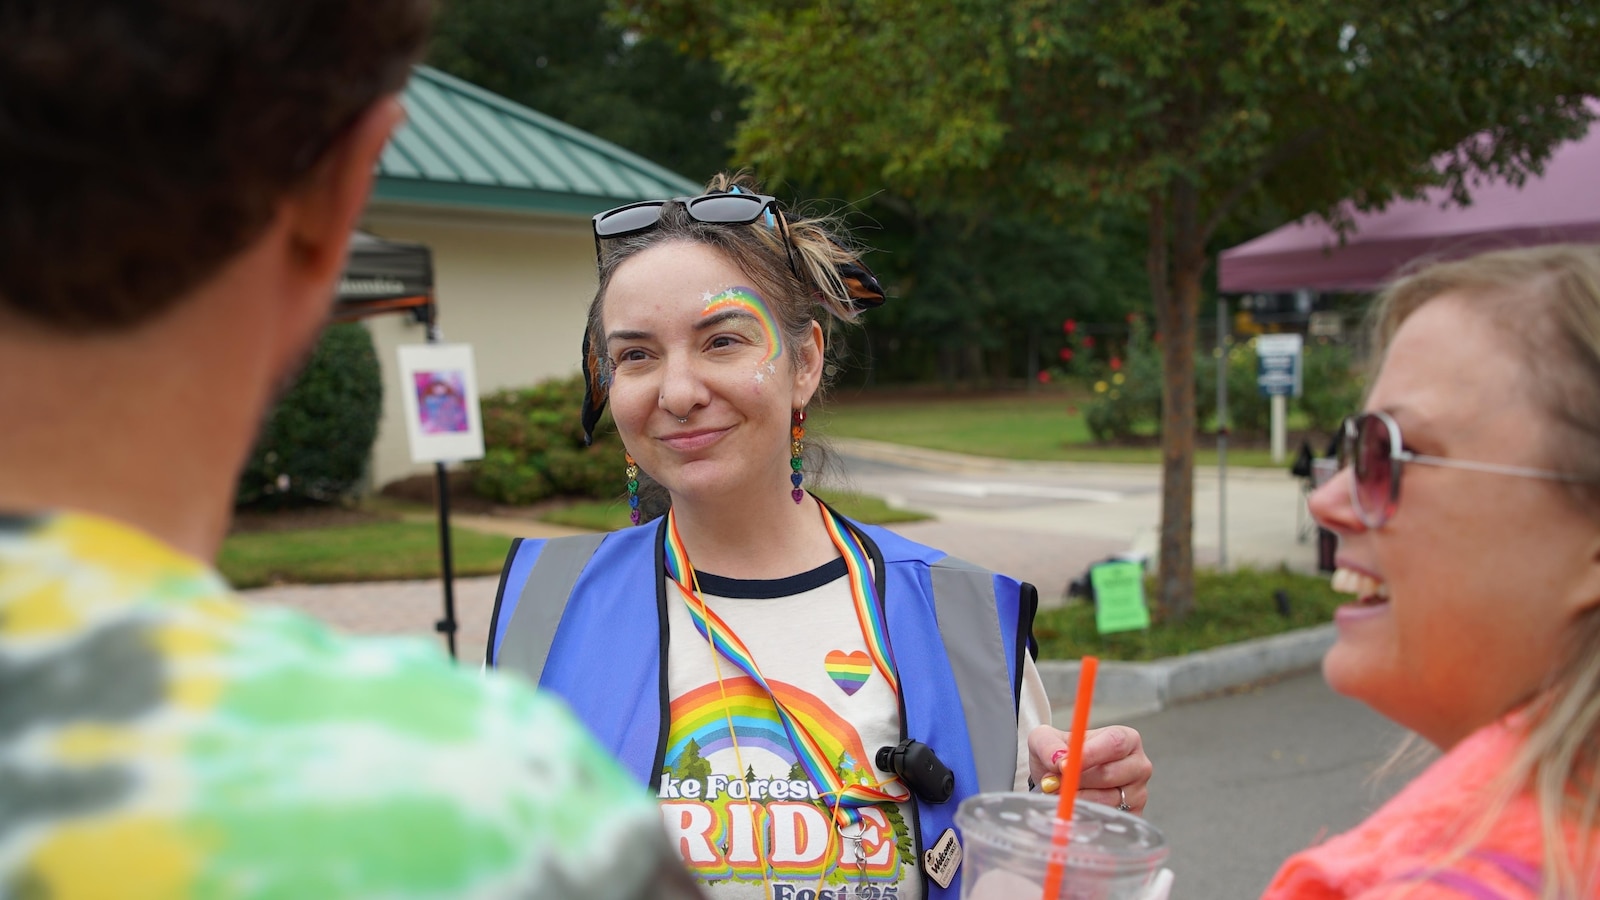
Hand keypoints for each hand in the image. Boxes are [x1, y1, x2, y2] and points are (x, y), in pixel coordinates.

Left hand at [1028, 724, 1150, 815]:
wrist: (1061, 780)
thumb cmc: (1061, 755)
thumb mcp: (1045, 740)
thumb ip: (1049, 745)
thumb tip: (1058, 760)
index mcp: (1126, 739)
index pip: (1115, 743)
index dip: (1090, 754)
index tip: (1065, 765)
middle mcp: (1138, 765)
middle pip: (1109, 774)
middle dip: (1077, 780)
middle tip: (1054, 782)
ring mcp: (1138, 793)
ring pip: (1105, 800)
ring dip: (1077, 798)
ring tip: (1062, 792)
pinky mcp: (1133, 816)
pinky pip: (1106, 819)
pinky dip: (1085, 814)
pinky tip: (1075, 805)